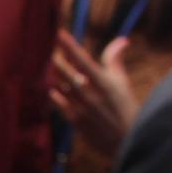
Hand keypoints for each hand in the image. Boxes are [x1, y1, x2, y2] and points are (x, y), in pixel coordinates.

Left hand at [53, 32, 140, 157]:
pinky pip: (60, 104)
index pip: (83, 59)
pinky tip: (51, 87)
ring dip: (53, 75)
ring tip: (46, 63)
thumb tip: (121, 40)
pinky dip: (54, 94)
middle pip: (67, 72)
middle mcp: (92, 93)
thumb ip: (115, 61)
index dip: (69, 45)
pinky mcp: (76, 121)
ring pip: (61, 86)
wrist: (127, 140)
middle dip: (55, 59)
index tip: (57, 32)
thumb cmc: (124, 107)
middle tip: (45, 45)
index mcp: (105, 81)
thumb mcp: (122, 82)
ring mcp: (82, 108)